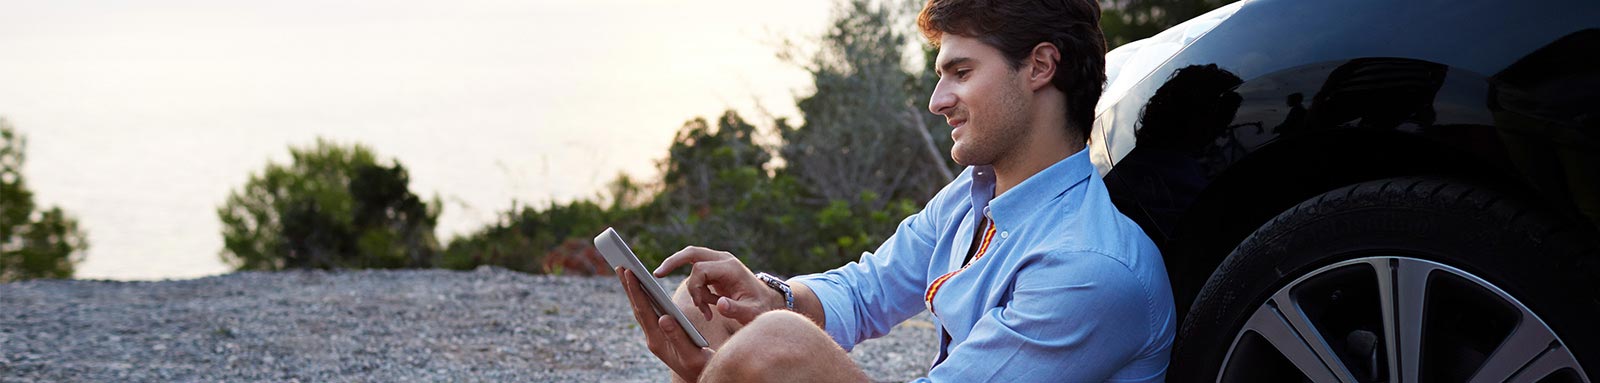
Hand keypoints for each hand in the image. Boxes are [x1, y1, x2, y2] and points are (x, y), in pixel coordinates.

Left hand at [617, 267, 712, 381]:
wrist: (700, 379)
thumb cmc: (700, 367)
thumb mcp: (692, 354)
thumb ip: (678, 337)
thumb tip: (664, 317)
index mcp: (657, 341)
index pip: (643, 311)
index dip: (636, 290)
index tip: (629, 271)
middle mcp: (652, 337)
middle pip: (637, 307)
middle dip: (629, 285)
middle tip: (620, 264)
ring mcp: (655, 336)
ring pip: (641, 309)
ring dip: (634, 290)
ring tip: (627, 271)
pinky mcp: (660, 334)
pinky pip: (648, 312)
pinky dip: (644, 297)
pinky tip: (644, 288)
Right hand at [655, 246, 783, 323]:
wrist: (768, 301)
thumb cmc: (760, 307)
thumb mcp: (751, 313)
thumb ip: (736, 309)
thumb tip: (719, 305)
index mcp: (731, 267)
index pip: (700, 268)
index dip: (694, 287)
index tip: (700, 306)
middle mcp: (724, 260)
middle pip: (692, 252)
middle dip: (673, 262)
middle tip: (656, 274)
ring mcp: (719, 262)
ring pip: (692, 263)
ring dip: (692, 287)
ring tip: (705, 309)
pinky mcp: (716, 269)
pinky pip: (697, 273)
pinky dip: (696, 289)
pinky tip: (706, 306)